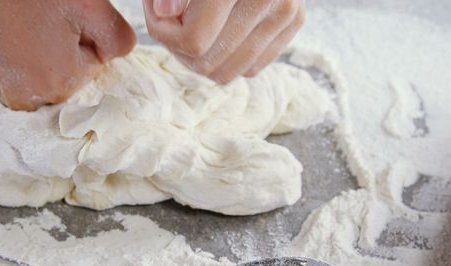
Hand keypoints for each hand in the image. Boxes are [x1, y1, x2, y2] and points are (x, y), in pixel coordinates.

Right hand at [0, 0, 135, 110]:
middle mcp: (26, 101)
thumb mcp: (88, 4)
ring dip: (32, 60)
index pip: (92, 69)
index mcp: (60, 85)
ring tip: (20, 25)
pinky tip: (1, 35)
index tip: (65, 17)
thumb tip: (120, 57)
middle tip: (41, 19)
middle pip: (62, 80)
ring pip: (32, 82)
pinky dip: (6, 65)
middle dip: (60, 53)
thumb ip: (118, 39)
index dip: (84, 38)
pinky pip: (4, 82)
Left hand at [143, 0, 304, 82]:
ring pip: (227, 72)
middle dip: (178, 46)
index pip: (194, 41)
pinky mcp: (295, 19)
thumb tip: (164, 12)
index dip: (163, 31)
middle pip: (208, 63)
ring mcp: (287, 10)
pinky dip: (227, 54)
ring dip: (200, 55)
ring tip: (191, 20)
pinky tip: (217, 25)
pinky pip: (250, 67)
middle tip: (170, 15)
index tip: (155, 7)